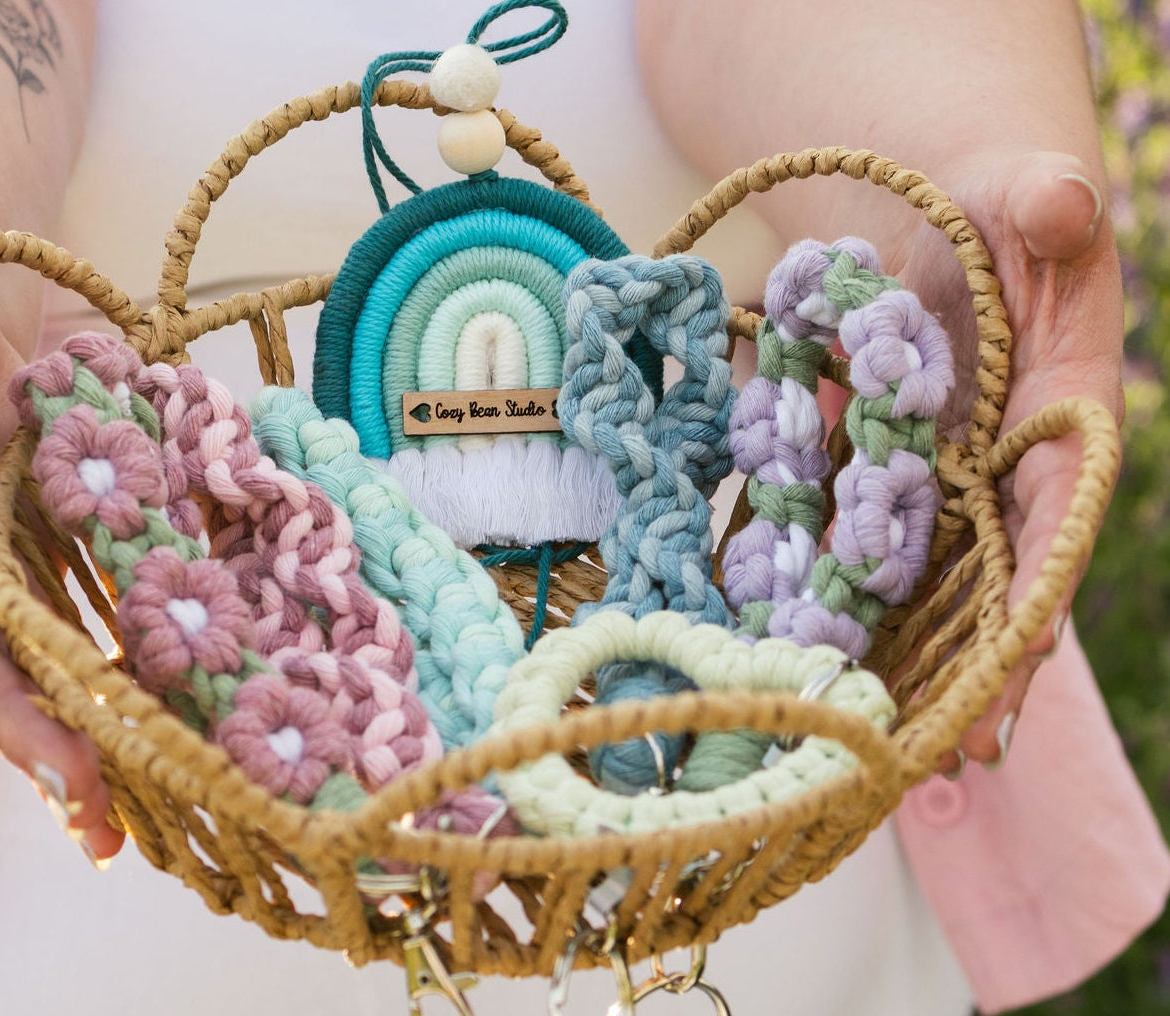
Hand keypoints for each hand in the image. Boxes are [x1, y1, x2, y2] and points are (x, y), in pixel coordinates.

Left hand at [890, 151, 1122, 767]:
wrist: (947, 213)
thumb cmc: (1002, 206)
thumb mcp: (1026, 193)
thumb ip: (1046, 205)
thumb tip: (1065, 202)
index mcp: (1063, 418)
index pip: (1056, 518)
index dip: (1038, 595)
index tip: (1010, 669)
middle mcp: (1007, 469)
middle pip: (994, 582)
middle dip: (970, 668)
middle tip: (942, 754)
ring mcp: (945, 481)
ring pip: (928, 583)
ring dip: (905, 659)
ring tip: (876, 742)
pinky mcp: (885, 476)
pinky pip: (857, 543)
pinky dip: (834, 597)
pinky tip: (796, 655)